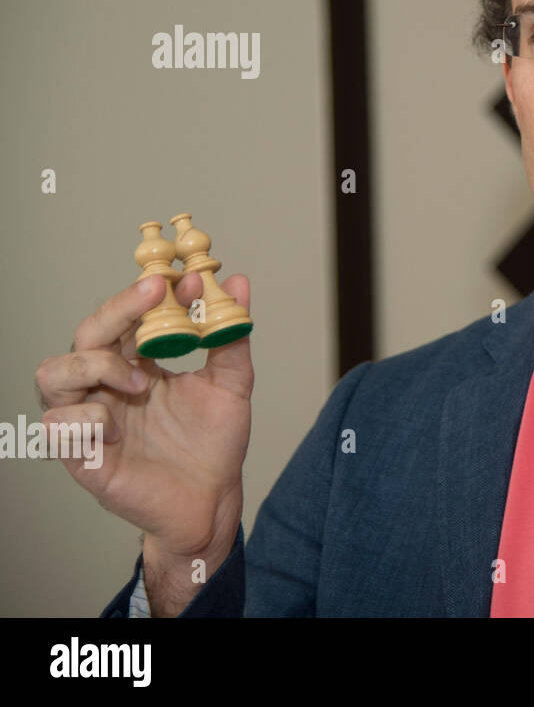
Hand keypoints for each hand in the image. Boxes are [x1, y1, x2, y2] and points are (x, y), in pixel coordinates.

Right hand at [35, 272, 253, 609]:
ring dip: (95, 364)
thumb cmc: (215, 443)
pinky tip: (122, 429)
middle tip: (154, 296)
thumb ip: (230, 334)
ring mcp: (89, 419)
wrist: (213, 499)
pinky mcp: (81, 455)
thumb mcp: (231, 383)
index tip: (178, 279)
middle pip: (86, 333)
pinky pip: (60, 425)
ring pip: (52, 373)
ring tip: (140, 380)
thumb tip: (236, 282)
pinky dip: (91, 417)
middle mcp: (105, 386)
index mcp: (135, 363)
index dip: (144, 294)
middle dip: (117, 309)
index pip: (124, 316)